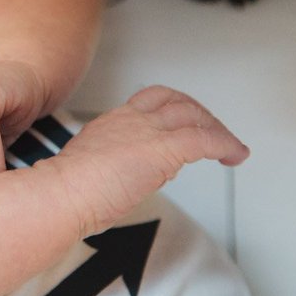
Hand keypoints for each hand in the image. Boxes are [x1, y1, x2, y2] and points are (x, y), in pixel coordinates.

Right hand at [45, 86, 249, 235]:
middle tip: (213, 132)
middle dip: (200, 115)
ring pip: (194, 116)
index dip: (173, 108)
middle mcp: (131, 120)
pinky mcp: (162, 150)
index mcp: (112, 123)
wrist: (60, 195)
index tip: (182, 124)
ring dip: (216, 129)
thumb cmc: (66, 194)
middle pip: (176, 101)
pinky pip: (204, 140)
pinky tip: (234, 155)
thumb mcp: (91, 170)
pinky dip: (225, 144)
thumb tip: (135, 175)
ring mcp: (147, 132)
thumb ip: (115, 165)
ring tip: (229, 146)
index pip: (150, 101)